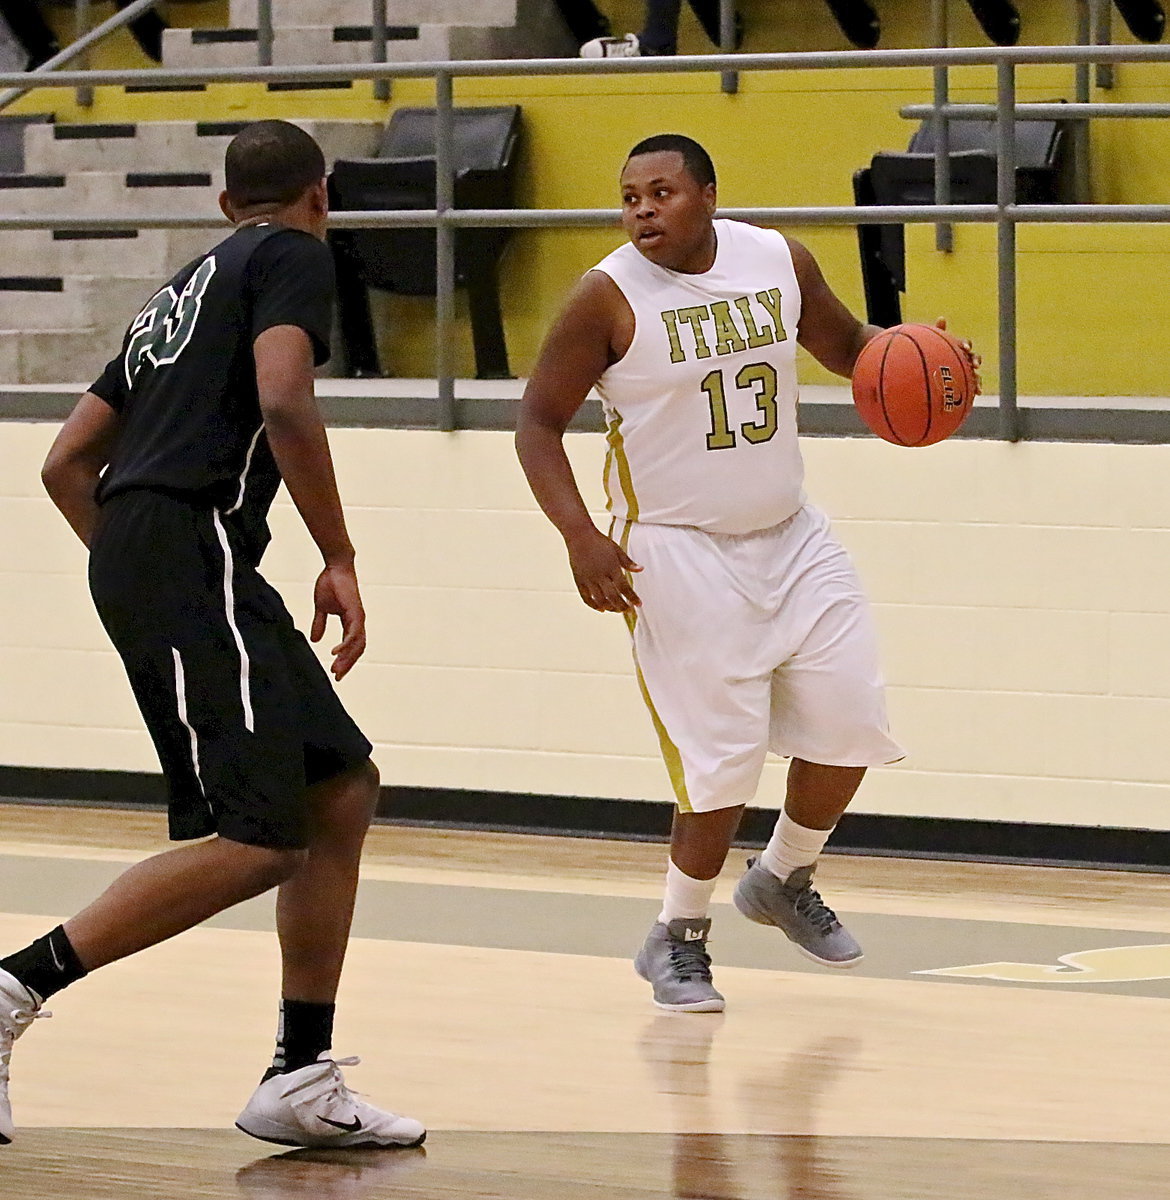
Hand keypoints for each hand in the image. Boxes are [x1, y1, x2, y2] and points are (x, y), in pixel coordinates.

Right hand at [311, 561, 365, 679]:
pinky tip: (336, 653)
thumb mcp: (321, 608)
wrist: (335, 567)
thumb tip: (315, 640)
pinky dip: (346, 645)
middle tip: (337, 677)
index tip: (335, 672)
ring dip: (347, 658)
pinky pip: (353, 633)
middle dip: (347, 664)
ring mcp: (358, 618)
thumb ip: (320, 624)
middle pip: (356, 649)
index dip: (345, 659)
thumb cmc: (330, 584)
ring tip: (336, 669)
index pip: (351, 646)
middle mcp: (357, 622)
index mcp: (350, 622)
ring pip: (357, 644)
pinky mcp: (355, 612)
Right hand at [565, 526, 642, 612]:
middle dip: (622, 606)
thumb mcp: (617, 549)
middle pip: (613, 597)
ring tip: (616, 609)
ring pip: (600, 600)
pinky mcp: (579, 580)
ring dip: (610, 608)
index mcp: (612, 567)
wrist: (579, 535)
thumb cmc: (599, 541)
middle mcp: (600, 575)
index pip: (624, 588)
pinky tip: (601, 609)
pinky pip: (586, 598)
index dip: (632, 598)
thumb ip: (628, 562)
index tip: (639, 604)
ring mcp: (589, 579)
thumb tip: (641, 569)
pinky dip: (594, 605)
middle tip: (628, 609)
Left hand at [935, 316, 981, 394]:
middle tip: (975, 365)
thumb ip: (939, 333)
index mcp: (956, 349)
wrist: (929, 378)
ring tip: (979, 381)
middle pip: (974, 357)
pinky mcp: (968, 383)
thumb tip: (942, 317)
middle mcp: (963, 359)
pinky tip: (978, 392)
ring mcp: (966, 371)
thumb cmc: (931, 358)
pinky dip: (978, 387)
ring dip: (979, 376)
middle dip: (976, 360)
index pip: (965, 344)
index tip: (964, 349)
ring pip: (976, 372)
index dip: (966, 345)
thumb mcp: (933, 346)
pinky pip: (975, 385)